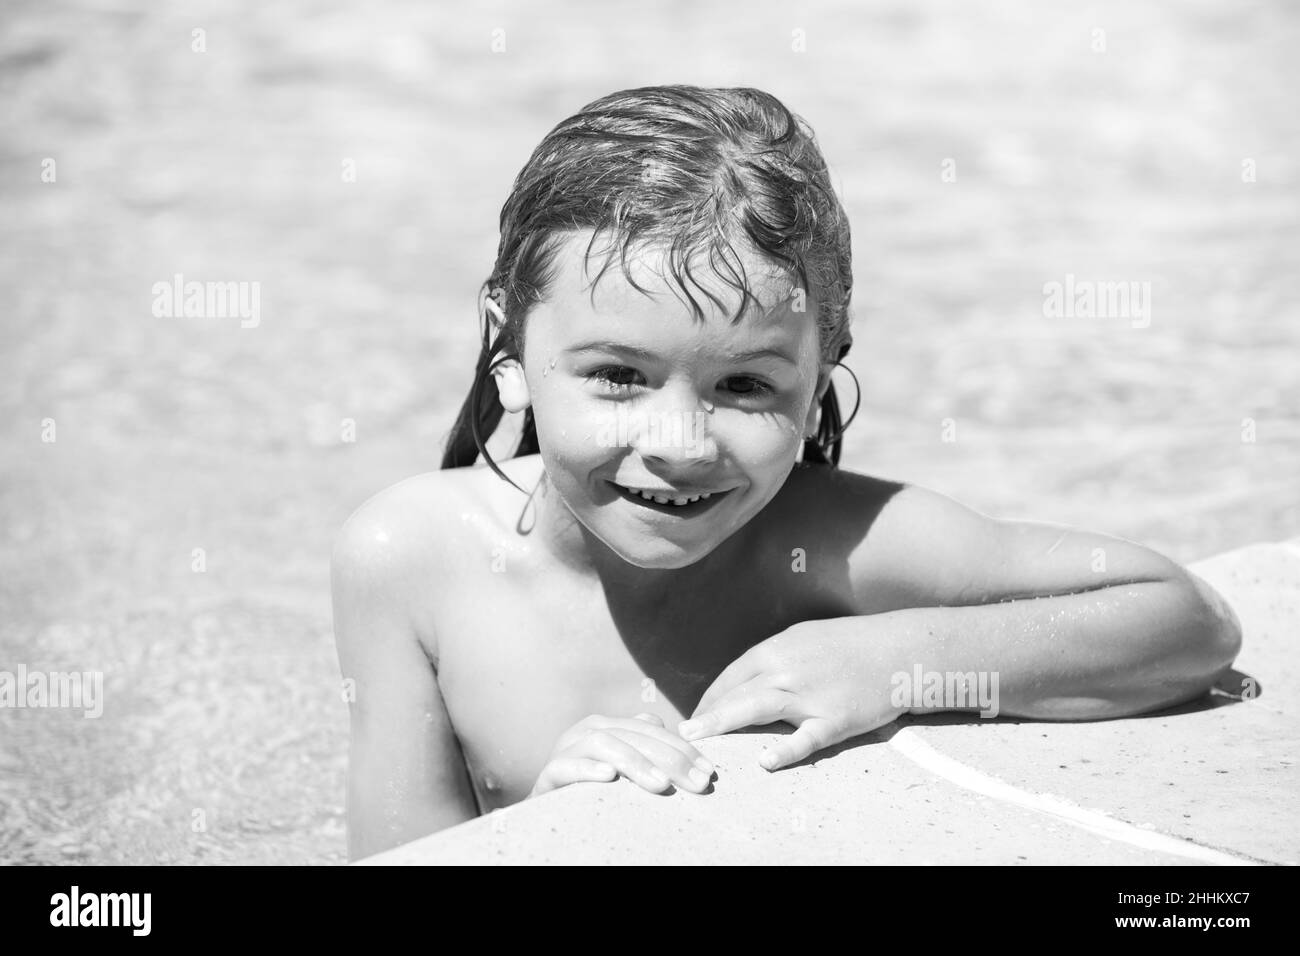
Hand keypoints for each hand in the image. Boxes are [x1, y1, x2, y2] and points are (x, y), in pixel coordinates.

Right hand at [529, 713, 714, 797]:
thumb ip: (640, 743)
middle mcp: (586, 731)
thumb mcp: (622, 766)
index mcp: (608, 726)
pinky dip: (587, 769)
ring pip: (602, 744)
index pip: (653, 731)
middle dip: (670, 758)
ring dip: (634, 762)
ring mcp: (564, 751)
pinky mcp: (547, 775)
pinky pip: (564, 767)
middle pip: (633, 736)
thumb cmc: (592, 790)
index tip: (709, 772)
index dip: (683, 749)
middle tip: (696, 783)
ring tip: (661, 785)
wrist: (547, 815)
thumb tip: (661, 723)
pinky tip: (608, 777)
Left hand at [679, 618, 905, 770]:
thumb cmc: (852, 644)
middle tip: (683, 734)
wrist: (900, 650)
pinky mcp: (835, 719)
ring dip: (722, 724)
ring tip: (697, 739)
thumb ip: (776, 659)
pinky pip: (805, 738)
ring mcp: (810, 695)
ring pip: (757, 709)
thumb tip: (747, 679)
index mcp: (778, 648)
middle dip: (706, 714)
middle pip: (736, 692)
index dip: (711, 698)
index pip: (732, 676)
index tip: (697, 717)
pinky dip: (784, 750)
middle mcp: (787, 669)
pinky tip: (763, 761)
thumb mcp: (806, 639)